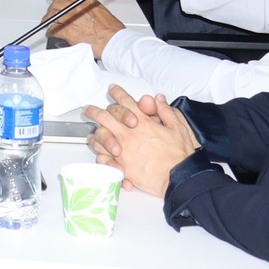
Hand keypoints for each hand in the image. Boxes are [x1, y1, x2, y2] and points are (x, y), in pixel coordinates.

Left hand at [46, 0, 124, 58]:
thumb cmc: (110, 29)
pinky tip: (51, 33)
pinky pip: (53, 30)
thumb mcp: (101, 10)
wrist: (111, 40)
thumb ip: (88, 7)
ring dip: (48, 19)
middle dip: (51, 8)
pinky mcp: (67, 31)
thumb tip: (80, 9)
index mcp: (86, 2)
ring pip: (53, 15)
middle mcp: (77, 8)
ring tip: (48, 23)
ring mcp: (71, 19)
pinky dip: (50, 32)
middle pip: (57, 4)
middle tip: (50, 13)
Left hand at [84, 85, 198, 195]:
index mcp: (142, 122)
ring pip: (98, 137)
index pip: (125, 101)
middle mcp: (128, 134)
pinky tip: (101, 153)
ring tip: (92, 133)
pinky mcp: (120, 165)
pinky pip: (102, 157)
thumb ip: (165, 111)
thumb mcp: (178, 128)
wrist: (179, 178)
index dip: (117, 92)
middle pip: (103, 116)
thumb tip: (158, 99)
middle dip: (93, 110)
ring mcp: (122, 150)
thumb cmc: (179, 156)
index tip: (113, 89)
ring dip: (95, 134)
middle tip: (89, 109)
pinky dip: (100, 155)